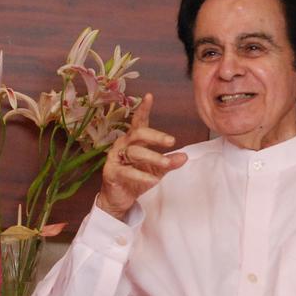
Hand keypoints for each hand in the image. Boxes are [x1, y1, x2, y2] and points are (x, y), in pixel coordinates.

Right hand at [96, 93, 186, 219]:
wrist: (119, 198)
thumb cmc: (136, 178)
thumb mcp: (156, 169)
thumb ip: (169, 162)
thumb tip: (185, 156)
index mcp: (133, 140)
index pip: (139, 122)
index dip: (143, 109)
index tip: (149, 96)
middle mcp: (123, 144)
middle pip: (138, 134)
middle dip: (155, 136)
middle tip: (171, 141)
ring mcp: (115, 158)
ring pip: (134, 152)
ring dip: (152, 157)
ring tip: (166, 164)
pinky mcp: (111, 172)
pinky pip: (126, 172)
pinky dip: (141, 176)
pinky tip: (152, 180)